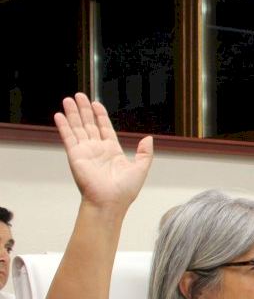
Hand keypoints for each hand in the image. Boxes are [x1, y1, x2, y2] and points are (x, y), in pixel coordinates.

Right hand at [53, 93, 152, 209]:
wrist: (110, 202)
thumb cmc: (125, 191)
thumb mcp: (141, 168)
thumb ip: (145, 153)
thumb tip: (149, 138)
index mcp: (112, 151)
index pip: (105, 128)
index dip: (100, 116)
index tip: (96, 103)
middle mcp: (97, 150)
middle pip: (89, 125)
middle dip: (85, 110)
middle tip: (79, 95)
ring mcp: (85, 152)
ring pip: (78, 128)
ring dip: (73, 113)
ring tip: (68, 99)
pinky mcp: (75, 155)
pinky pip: (69, 137)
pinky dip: (64, 126)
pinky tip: (60, 115)